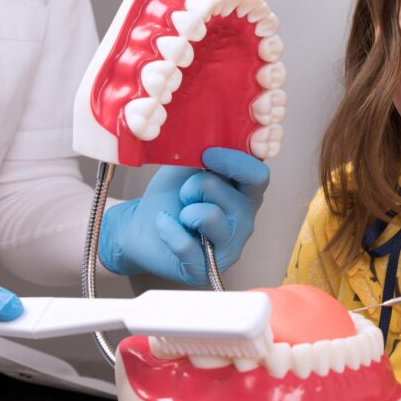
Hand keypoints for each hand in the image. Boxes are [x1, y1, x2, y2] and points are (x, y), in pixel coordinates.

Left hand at [99, 148, 268, 285]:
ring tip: (180, 215)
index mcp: (245, 194)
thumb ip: (205, 152)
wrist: (142, 227)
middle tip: (185, 194)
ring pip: (208, 217)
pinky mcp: (208, 269)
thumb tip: (213, 131)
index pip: (258, 175)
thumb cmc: (170, 198)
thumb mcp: (187, 168)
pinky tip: (166, 227)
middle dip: (195, 186)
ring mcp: (229, 247)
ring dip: (185, 210)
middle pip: (227, 192)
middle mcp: (244, 221)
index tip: (208, 156)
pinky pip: (187, 244)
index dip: (234, 162)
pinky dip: (168, 231)